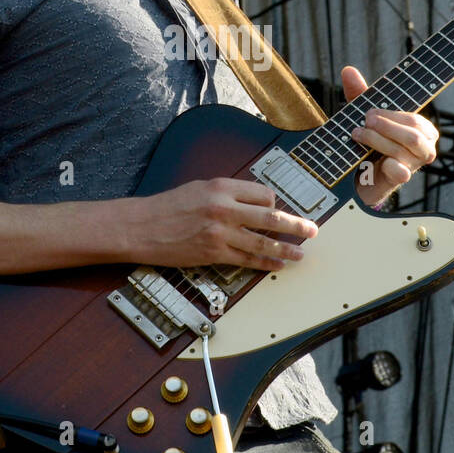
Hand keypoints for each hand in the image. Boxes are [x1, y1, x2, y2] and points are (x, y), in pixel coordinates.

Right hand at [128, 178, 318, 270]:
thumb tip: (252, 203)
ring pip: (263, 243)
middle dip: (295, 225)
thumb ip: (227, 194)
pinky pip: (247, 260)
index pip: (263, 194)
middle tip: (311, 230)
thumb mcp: (200, 188)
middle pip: (270, 217)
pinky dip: (265, 264)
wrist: (142, 226)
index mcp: (221, 187)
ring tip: (300, 254)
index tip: (278, 211)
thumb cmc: (168, 207)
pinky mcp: (214, 253)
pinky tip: (276, 265)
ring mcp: (220, 232)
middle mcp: (224, 208)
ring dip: (286, 249)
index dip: (274, 204)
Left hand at [341, 64, 438, 207]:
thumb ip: (360, 93)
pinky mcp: (399, 180)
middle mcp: (423, 148)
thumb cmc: (368, 141)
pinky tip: (380, 162)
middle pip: (412, 134)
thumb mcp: (364, 116)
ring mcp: (413, 166)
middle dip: (385, 126)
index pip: (413, 119)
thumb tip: (348, 69)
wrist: (357, 174)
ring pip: (403, 150)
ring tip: (358, 135)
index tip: (367, 112)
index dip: (390, 115)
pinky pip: (402, 173)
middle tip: (364, 122)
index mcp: (422, 130)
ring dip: (377, 141)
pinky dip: (391, 166)